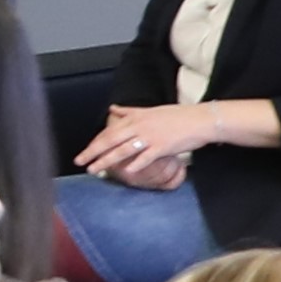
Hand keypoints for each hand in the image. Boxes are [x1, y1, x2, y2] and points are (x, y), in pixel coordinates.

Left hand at [81, 101, 242, 187]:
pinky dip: (135, 164)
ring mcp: (151, 137)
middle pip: (111, 140)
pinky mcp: (163, 147)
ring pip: (123, 150)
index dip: (95, 141)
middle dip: (93, 152)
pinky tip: (126, 172)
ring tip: (95, 169)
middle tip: (80, 161)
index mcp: (136, 117)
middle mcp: (140, 126)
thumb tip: (113, 109)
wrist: (200, 119)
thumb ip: (130, 111)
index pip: (110, 130)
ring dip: (107, 160)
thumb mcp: (150, 110)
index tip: (84, 151)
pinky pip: (146, 157)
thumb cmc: (177, 116)